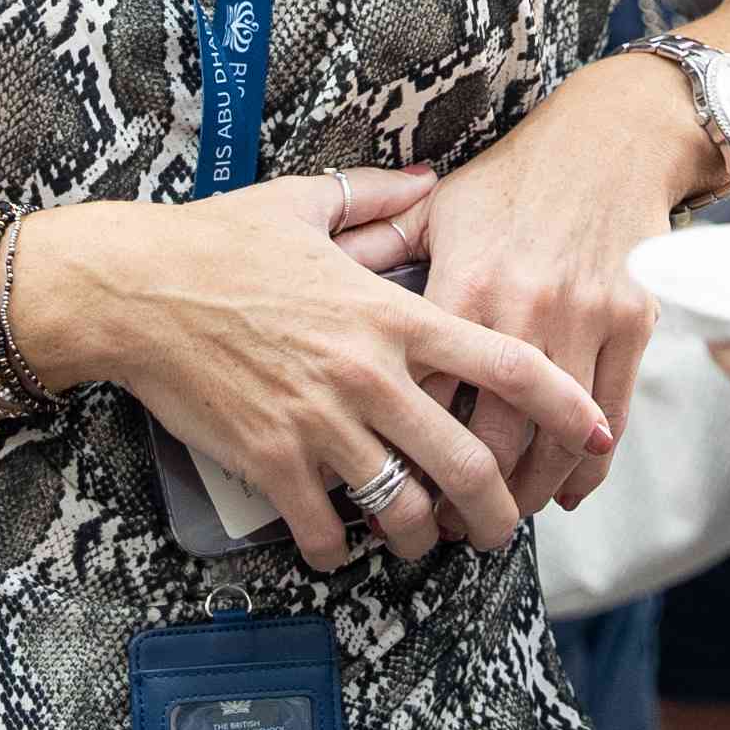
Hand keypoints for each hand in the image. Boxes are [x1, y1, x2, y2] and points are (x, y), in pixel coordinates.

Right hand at [44, 168, 610, 573]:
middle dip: (499, 510)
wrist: (136, 288)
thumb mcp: (307, 202)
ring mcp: (320, 424)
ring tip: (423, 541)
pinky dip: (339, 550)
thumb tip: (427, 179)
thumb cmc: (220, 242)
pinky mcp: (270, 461)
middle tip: (501, 526)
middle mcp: (370, 375)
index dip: (564, 403)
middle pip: (469, 462)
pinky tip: (340, 546)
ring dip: (422, 537)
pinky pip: (325, 530)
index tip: (594, 429)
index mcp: (393, 313)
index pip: (507, 363)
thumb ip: (379, 197)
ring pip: (404, 509)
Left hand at [411, 57, 696, 514]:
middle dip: (465, 495)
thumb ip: (381, 253)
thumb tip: (323, 289)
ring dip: (526, 494)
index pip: (426, 394)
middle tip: (444, 524)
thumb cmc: (514, 176)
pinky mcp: (632, 321)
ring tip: (499, 517)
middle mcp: (525, 305)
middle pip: (491, 436)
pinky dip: (587, 467)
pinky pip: (610, 414)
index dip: (406, 451)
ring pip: (554, 439)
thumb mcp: (440, 208)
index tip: (391, 483)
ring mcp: (585, 316)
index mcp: (466, 281)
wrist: (608, 138)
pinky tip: (564, 491)